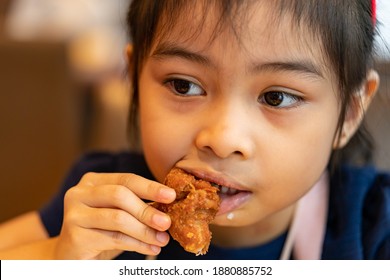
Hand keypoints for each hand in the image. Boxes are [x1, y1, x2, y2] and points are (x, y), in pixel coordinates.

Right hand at [54, 172, 175, 258]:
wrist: (71, 258)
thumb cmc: (100, 233)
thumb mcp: (119, 214)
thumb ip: (137, 207)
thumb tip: (168, 207)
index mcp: (93, 182)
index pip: (126, 180)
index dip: (150, 187)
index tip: (171, 196)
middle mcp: (79, 193)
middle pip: (120, 195)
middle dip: (147, 209)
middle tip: (167, 222)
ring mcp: (74, 214)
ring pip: (118, 218)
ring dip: (144, 230)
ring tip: (162, 239)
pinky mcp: (74, 236)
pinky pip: (113, 238)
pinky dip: (136, 244)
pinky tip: (150, 248)